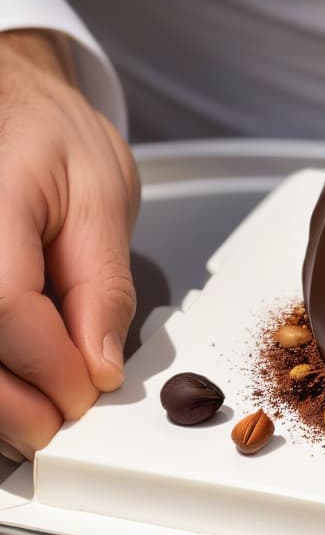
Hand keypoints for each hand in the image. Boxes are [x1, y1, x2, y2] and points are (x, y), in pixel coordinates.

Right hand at [0, 30, 138, 460]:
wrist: (17, 112)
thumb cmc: (57, 144)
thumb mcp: (104, 199)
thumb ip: (102, 284)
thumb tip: (98, 364)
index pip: (5, 306)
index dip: (49, 363)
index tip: (89, 391)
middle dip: (12, 400)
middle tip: (57, 422)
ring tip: (33, 415)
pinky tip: (12, 388)